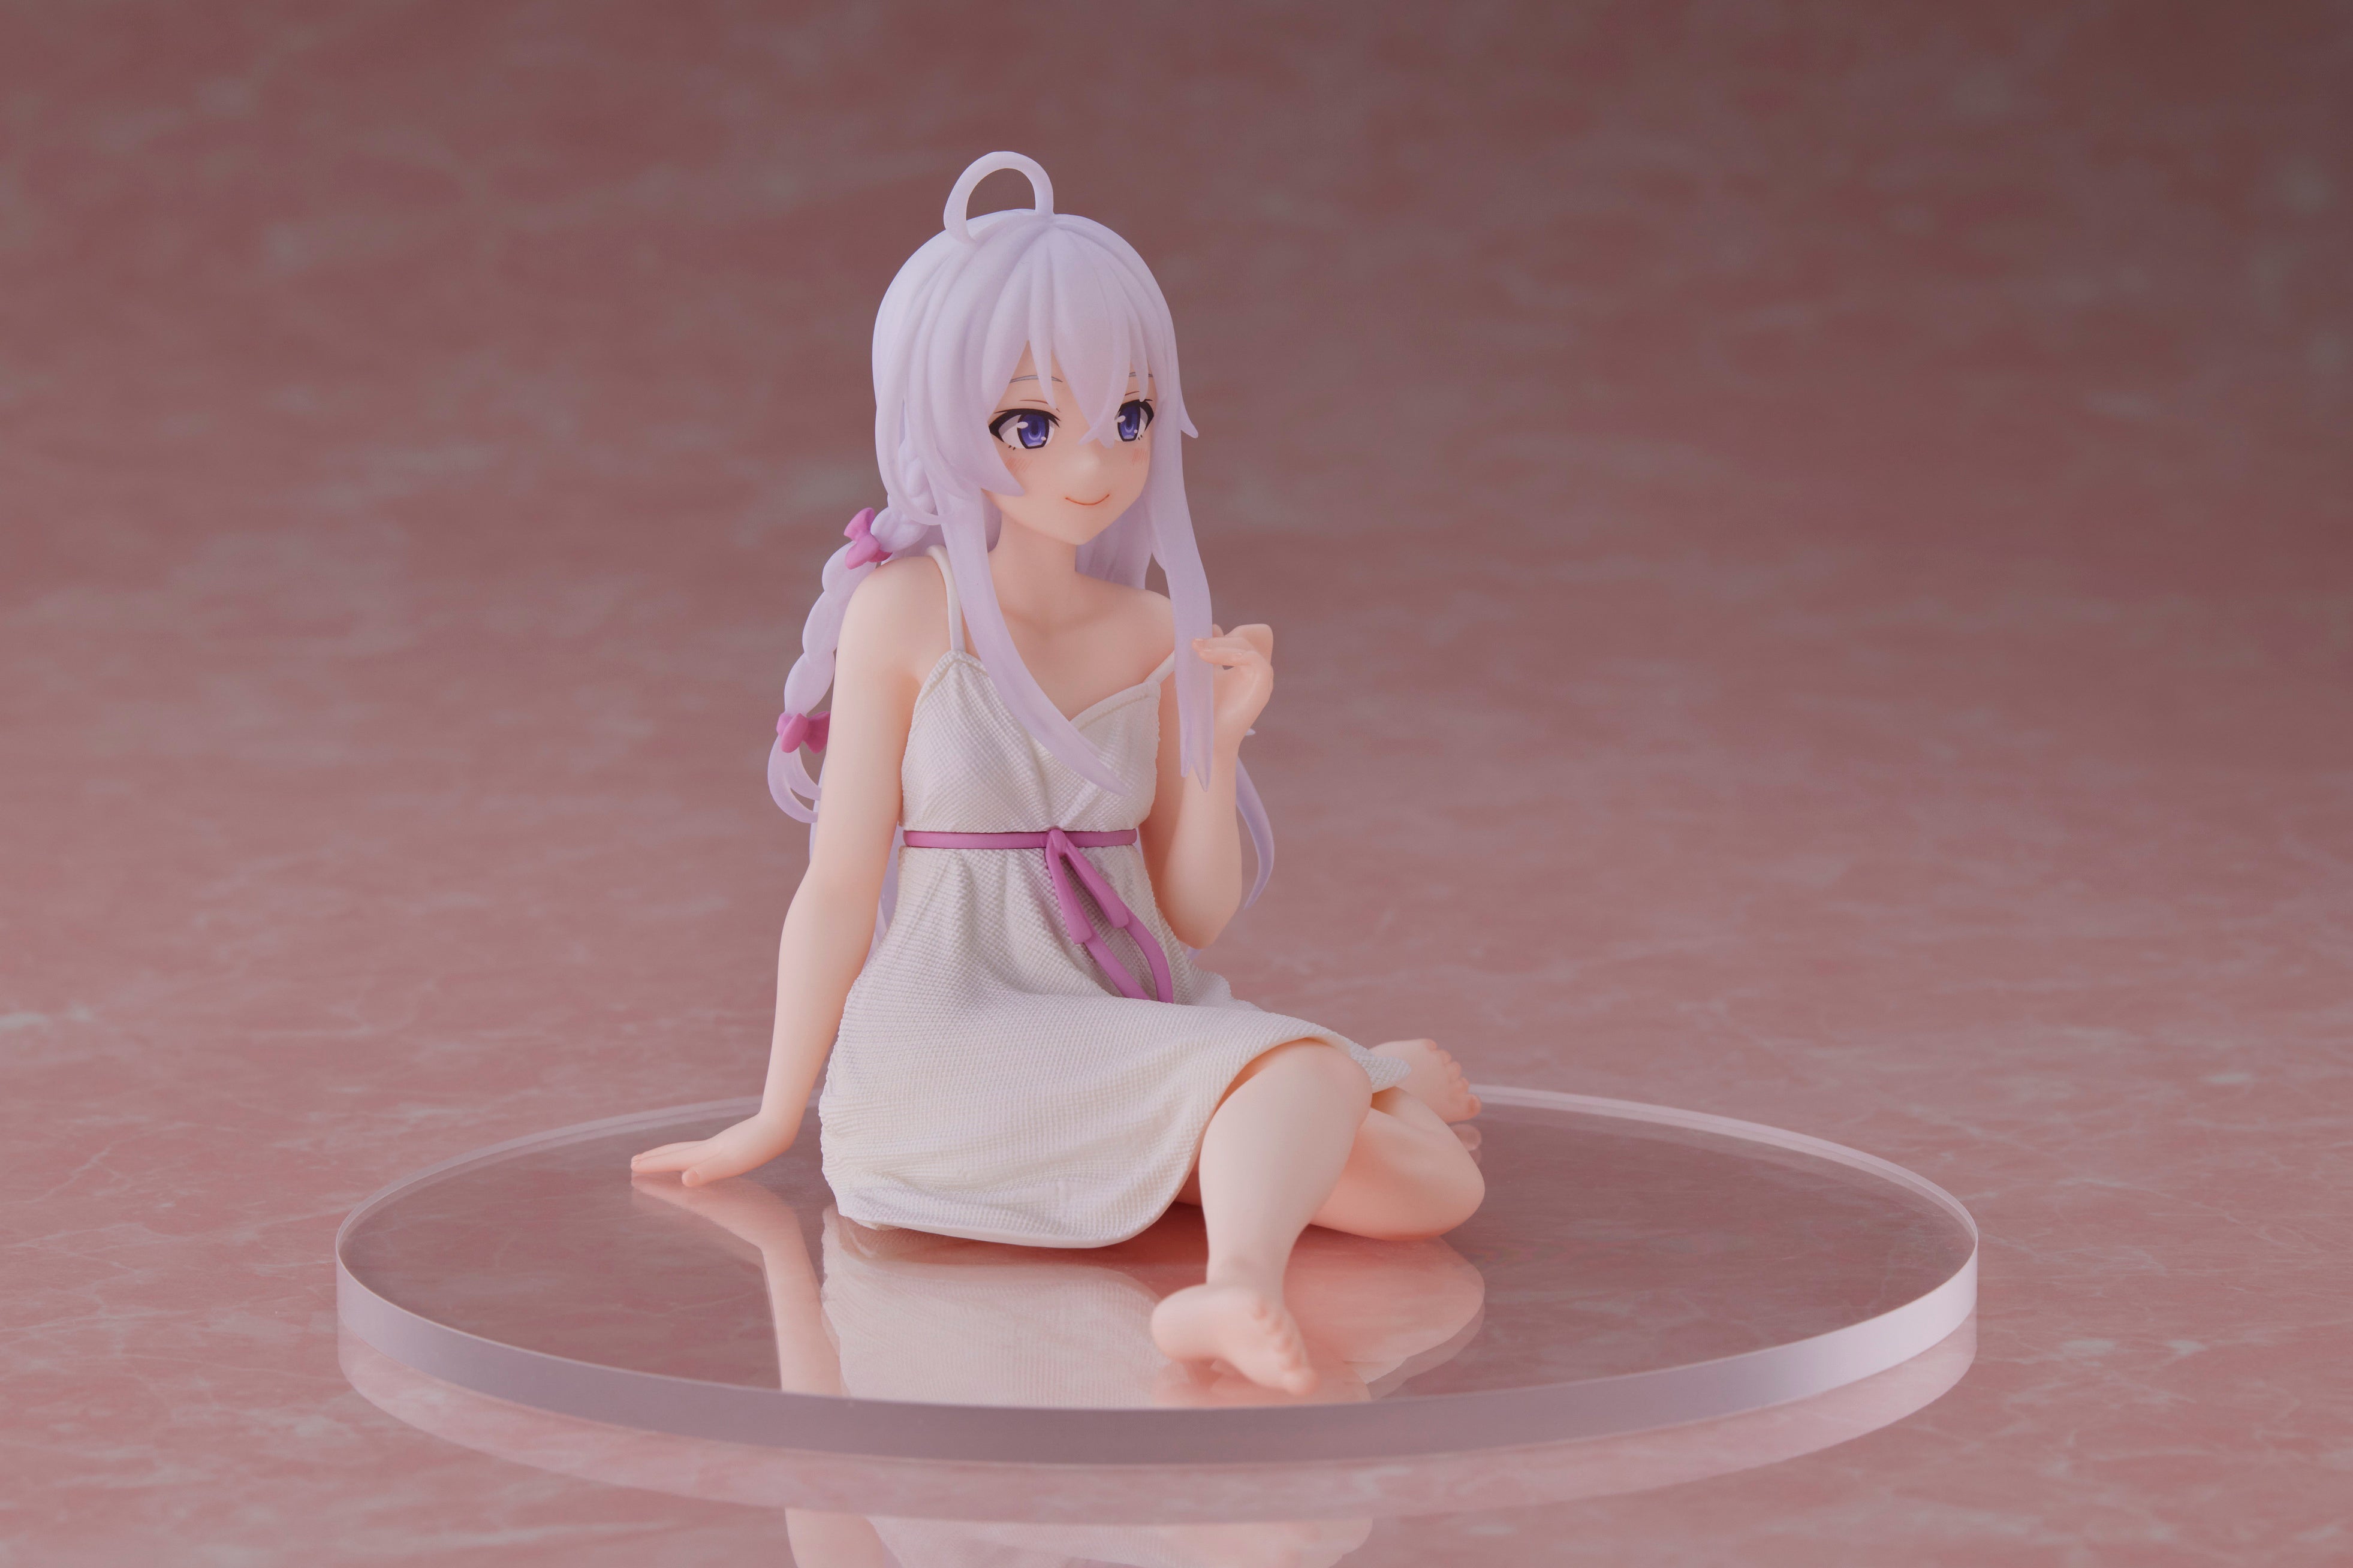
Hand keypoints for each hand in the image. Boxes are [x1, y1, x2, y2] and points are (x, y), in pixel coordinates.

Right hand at [629, 1110, 796, 1185]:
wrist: (780, 1125)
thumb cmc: (759, 1147)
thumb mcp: (734, 1164)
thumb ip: (708, 1172)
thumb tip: (684, 1180)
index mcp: (706, 1154)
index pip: (673, 1160)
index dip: (653, 1165)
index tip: (633, 1167)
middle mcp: (709, 1147)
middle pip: (675, 1152)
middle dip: (655, 1158)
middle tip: (634, 1160)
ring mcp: (720, 1143)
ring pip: (687, 1148)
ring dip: (669, 1153)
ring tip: (657, 1156)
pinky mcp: (731, 1142)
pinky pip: (701, 1148)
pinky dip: (690, 1152)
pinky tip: (697, 1154)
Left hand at [1193, 622, 1273, 752]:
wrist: (1207, 736)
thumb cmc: (1205, 709)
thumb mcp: (1205, 673)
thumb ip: (1210, 653)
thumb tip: (1213, 627)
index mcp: (1246, 667)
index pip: (1247, 636)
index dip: (1227, 634)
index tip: (1200, 641)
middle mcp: (1257, 671)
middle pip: (1249, 637)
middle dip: (1220, 639)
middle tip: (1196, 645)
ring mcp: (1262, 678)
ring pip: (1248, 646)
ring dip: (1221, 645)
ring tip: (1198, 651)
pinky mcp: (1263, 686)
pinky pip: (1253, 659)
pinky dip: (1231, 654)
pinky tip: (1209, 658)